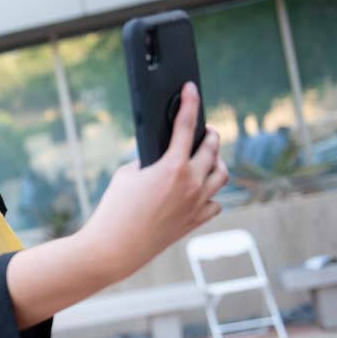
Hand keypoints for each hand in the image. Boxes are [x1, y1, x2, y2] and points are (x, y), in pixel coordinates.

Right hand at [76, 82, 228, 282]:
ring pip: (221, 175)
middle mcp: (191, 183)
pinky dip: (209, 194)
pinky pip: (215, 202)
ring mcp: (197, 203)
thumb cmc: (114, 210)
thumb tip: (162, 160)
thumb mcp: (125, 175)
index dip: (189, 103)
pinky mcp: (196, 221)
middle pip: (212, 148)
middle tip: (205, 130)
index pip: (185, 125)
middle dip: (209, 135)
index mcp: (171, 166)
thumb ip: (148, 163)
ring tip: (209, 158)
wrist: (115, 248)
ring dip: (216, 162)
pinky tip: (201, 192)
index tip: (191, 89)